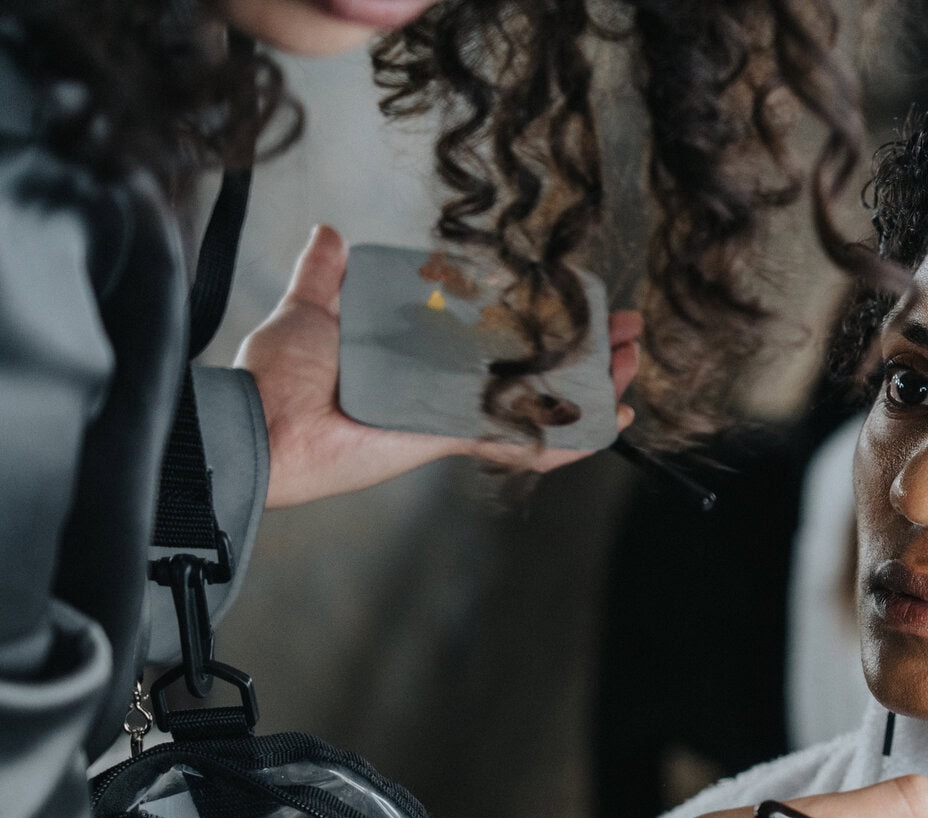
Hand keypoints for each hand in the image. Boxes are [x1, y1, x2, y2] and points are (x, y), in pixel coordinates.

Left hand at [241, 224, 642, 508]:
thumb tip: (329, 232)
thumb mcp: (309, 309)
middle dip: (588, 354)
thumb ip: (326, 275)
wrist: (261, 424)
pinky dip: (569, 439)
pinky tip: (609, 425)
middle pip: (536, 372)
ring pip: (543, 403)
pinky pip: (522, 440)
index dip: (543, 323)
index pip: (498, 341)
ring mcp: (454, 415)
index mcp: (420, 359)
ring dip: (594, 389)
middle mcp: (445, 389)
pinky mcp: (451, 437)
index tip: (579, 302)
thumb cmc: (278, 373)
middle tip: (627, 336)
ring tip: (631, 368)